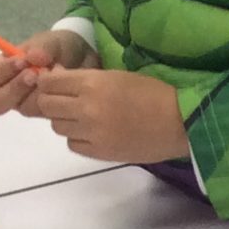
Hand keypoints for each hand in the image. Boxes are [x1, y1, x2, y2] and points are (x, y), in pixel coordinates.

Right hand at [0, 30, 89, 115]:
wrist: (86, 59)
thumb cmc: (58, 48)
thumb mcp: (51, 41)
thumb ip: (41, 46)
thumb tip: (33, 57)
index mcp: (0, 70)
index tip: (21, 62)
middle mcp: (9, 90)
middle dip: (15, 89)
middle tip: (35, 75)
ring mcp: (27, 104)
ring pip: (24, 109)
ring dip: (39, 93)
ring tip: (55, 77)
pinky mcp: (48, 113)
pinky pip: (47, 114)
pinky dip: (56, 100)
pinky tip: (66, 87)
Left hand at [20, 67, 190, 161]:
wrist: (182, 123)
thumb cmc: (154, 94)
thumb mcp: (116, 76)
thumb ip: (85, 80)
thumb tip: (55, 81)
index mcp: (91, 83)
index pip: (48, 82)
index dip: (49, 83)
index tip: (58, 86)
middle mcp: (86, 107)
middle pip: (46, 105)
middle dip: (53, 102)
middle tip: (69, 104)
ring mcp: (92, 132)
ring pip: (57, 127)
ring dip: (67, 122)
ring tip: (87, 120)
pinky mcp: (100, 152)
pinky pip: (73, 144)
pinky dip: (79, 139)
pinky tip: (95, 134)